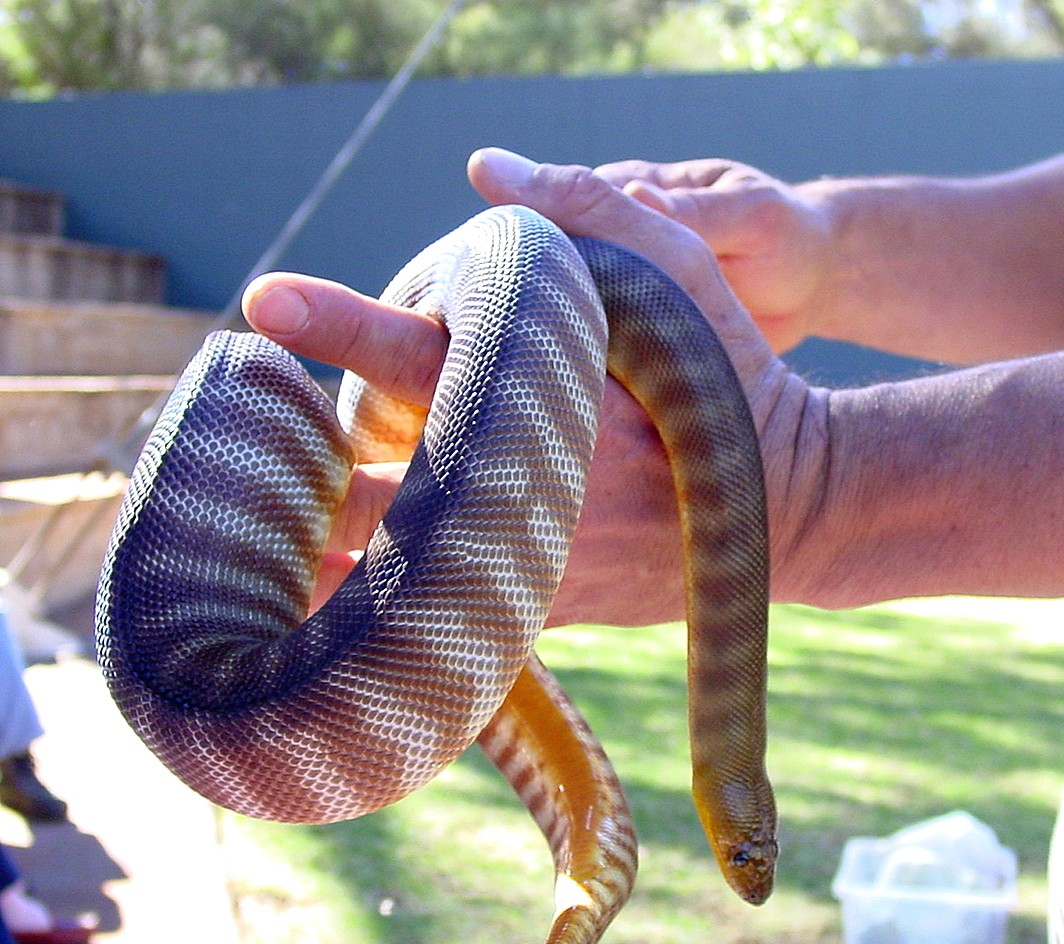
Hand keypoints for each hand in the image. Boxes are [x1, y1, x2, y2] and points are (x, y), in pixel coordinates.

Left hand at [243, 149, 807, 625]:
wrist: (787, 510)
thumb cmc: (732, 377)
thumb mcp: (679, 275)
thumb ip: (583, 208)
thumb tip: (483, 163)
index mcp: (539, 401)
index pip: (419, 357)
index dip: (338, 323)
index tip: (262, 299)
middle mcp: (518, 493)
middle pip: (365, 497)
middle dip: (288, 486)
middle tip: (231, 463)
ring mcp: (528, 568)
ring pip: (387, 579)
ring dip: (318, 558)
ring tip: (257, 546)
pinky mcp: (541, 614)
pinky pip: (441, 616)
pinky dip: (385, 602)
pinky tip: (343, 592)